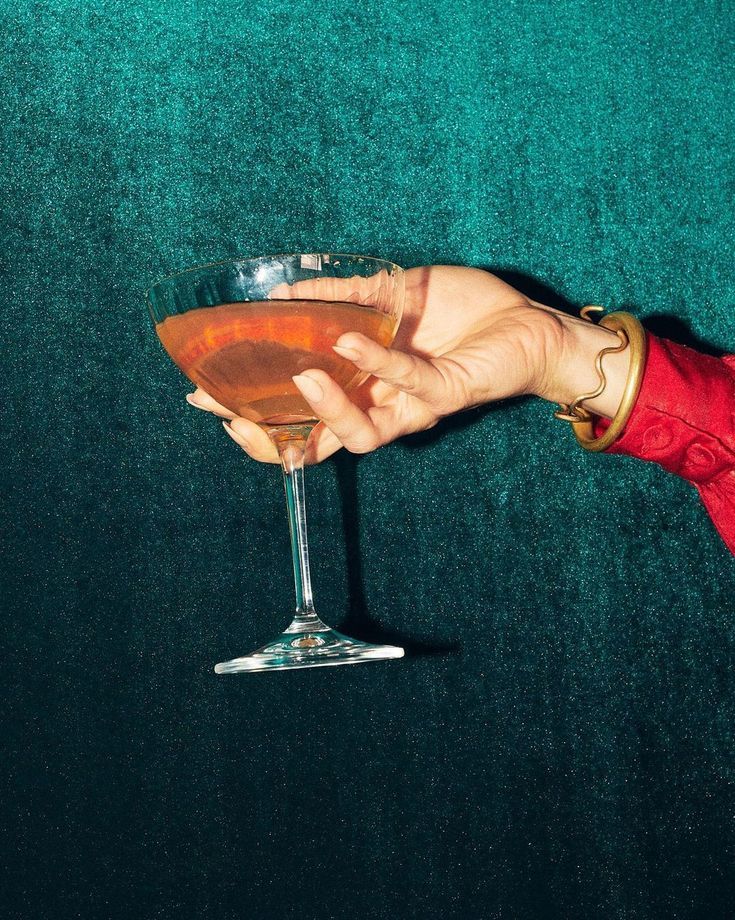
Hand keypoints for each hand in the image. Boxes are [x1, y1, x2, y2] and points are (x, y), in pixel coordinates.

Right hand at [187, 266, 628, 462]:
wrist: (526, 323)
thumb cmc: (463, 313)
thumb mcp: (391, 293)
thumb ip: (342, 296)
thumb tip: (285, 290)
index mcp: (361, 388)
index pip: (299, 417)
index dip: (254, 417)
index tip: (206, 396)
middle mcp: (379, 407)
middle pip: (314, 441)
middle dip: (267, 432)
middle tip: (225, 408)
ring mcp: (410, 407)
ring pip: (359, 434)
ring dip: (325, 408)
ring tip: (301, 375)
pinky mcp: (445, 395)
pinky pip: (405, 388)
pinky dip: (375, 365)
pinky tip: (348, 340)